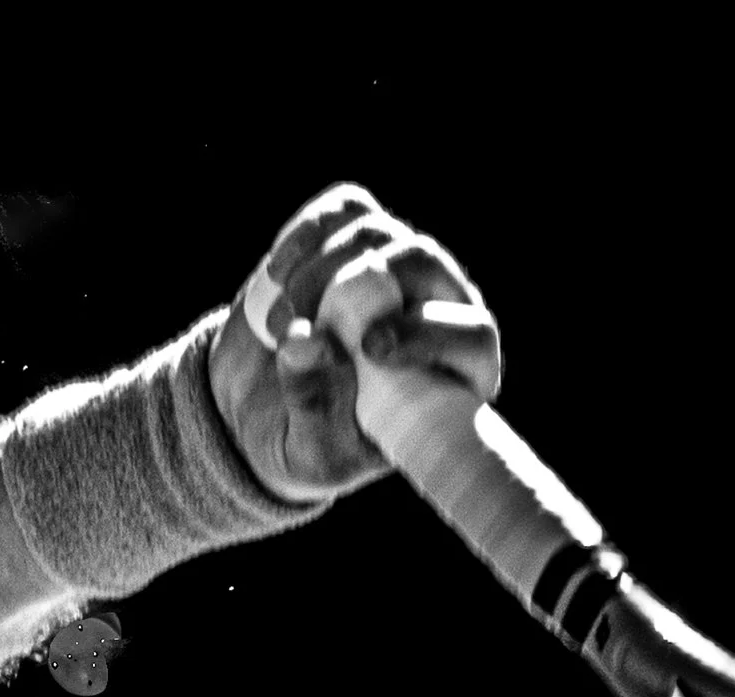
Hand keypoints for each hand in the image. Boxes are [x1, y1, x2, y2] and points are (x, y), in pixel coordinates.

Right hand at [209, 183, 502, 503]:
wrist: (261, 412)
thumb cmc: (308, 444)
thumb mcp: (310, 449)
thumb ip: (312, 403)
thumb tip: (308, 339)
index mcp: (451, 375)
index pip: (474, 335)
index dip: (431, 333)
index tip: (371, 348)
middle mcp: (436, 310)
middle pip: (425, 260)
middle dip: (354, 285)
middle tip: (295, 326)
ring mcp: (395, 268)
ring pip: (378, 231)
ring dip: (318, 270)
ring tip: (277, 323)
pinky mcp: (353, 240)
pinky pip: (346, 210)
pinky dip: (307, 233)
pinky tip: (277, 274)